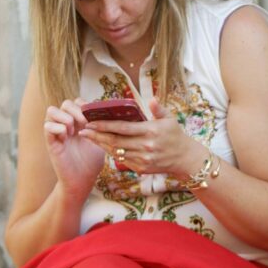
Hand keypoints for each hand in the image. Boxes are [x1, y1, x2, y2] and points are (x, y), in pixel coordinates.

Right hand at [43, 98, 105, 195]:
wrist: (82, 180)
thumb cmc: (92, 161)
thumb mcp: (102, 140)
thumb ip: (103, 126)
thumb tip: (113, 112)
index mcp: (78, 122)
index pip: (77, 102)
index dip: (86, 105)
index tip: (95, 117)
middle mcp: (66, 125)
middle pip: (65, 103)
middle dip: (76, 110)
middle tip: (85, 123)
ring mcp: (56, 133)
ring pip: (51, 110)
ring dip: (65, 118)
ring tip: (74, 131)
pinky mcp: (50, 143)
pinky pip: (47, 126)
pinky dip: (58, 128)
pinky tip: (67, 137)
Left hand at [79, 98, 205, 176]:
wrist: (185, 158)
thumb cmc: (176, 135)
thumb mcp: (170, 119)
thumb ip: (158, 109)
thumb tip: (151, 99)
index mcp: (151, 131)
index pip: (122, 128)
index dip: (104, 125)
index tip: (91, 122)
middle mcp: (145, 146)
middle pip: (115, 140)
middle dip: (96, 135)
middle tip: (83, 131)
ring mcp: (142, 158)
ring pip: (116, 151)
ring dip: (101, 144)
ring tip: (90, 138)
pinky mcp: (141, 168)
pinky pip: (122, 160)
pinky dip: (111, 153)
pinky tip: (104, 146)